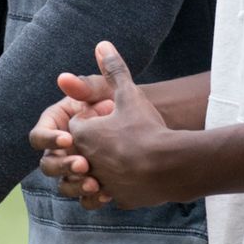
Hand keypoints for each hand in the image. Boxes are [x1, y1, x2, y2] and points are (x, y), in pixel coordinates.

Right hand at [29, 67, 116, 205]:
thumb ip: (85, 85)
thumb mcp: (105, 93)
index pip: (39, 136)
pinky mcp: (93, 187)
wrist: (150, 130)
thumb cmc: (124, 104)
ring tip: (96, 184)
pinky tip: (108, 194)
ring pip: (64, 185)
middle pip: (48, 165)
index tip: (68, 139)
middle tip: (84, 164)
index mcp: (58, 127)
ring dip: (76, 186)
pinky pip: (85, 201)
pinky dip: (93, 199)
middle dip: (63, 166)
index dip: (49, 139)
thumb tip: (63, 77)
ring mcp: (78, 170)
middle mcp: (63, 151)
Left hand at [45, 43, 181, 210]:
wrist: (172, 165)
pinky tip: (124, 179)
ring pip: (81, 181)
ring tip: (114, 162)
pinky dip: (109, 191)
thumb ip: (114, 70)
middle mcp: (85, 161)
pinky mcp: (116, 198)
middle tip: (110, 141)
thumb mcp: (130, 95)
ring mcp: (100, 182)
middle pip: (73, 154)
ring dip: (92, 173)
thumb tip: (102, 45)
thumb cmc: (148, 128)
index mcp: (83, 135)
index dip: (87, 123)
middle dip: (85, 148)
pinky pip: (103, 197)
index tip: (106, 119)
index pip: (72, 128)